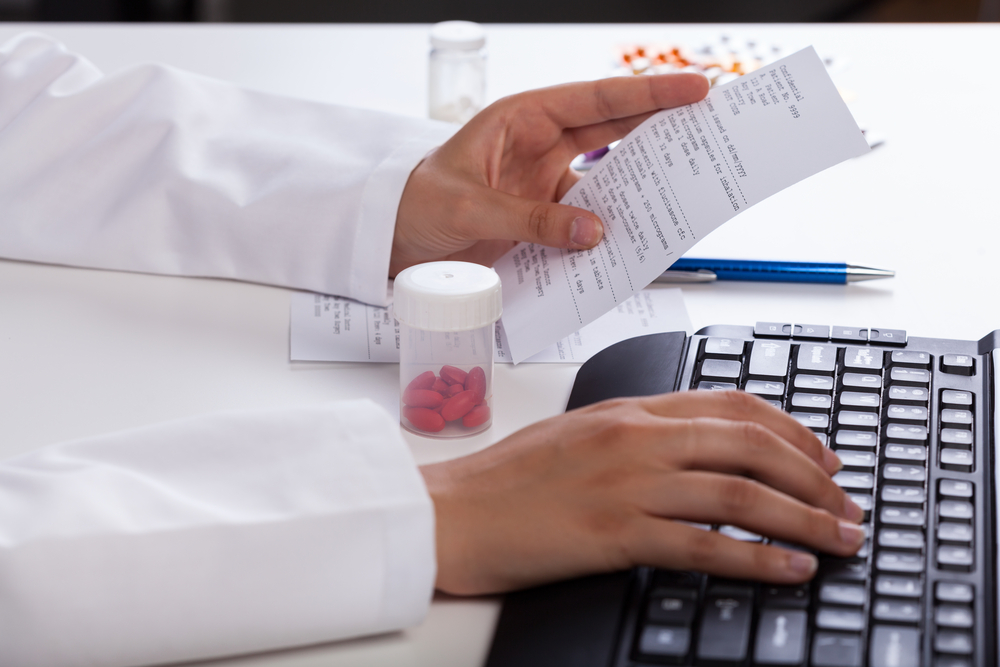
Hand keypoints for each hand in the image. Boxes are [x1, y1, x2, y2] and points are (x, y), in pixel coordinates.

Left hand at [391, 73, 709, 275]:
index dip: (647, 94)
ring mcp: (547, 182)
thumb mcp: (468, 207)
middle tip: (712, 125)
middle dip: (663, 125)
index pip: (596, 100)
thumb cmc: (415, 204)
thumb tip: (590, 230)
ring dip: (641, 185)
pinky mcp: (546, 218)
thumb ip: (530, 219)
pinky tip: (633, 236)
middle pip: (615, 129)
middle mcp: (541, 144)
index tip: (693, 89)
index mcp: (522, 118)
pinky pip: (588, 220)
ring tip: (684, 187)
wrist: (396, 242)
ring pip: (608, 177)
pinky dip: (611, 230)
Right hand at [420, 390, 864, 595]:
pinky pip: (703, 544)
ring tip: (839, 539)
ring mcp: (626, 484)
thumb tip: (693, 448)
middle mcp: (636, 438)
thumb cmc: (505, 477)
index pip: (730, 405)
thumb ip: (636, 433)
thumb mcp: (577, 433)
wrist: (451, 510)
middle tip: (846, 504)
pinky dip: (757, 558)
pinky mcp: (613, 534)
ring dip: (803, 518)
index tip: (823, 456)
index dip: (791, 429)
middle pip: (750, 445)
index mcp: (629, 409)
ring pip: (739, 493)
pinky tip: (790, 570)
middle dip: (813, 476)